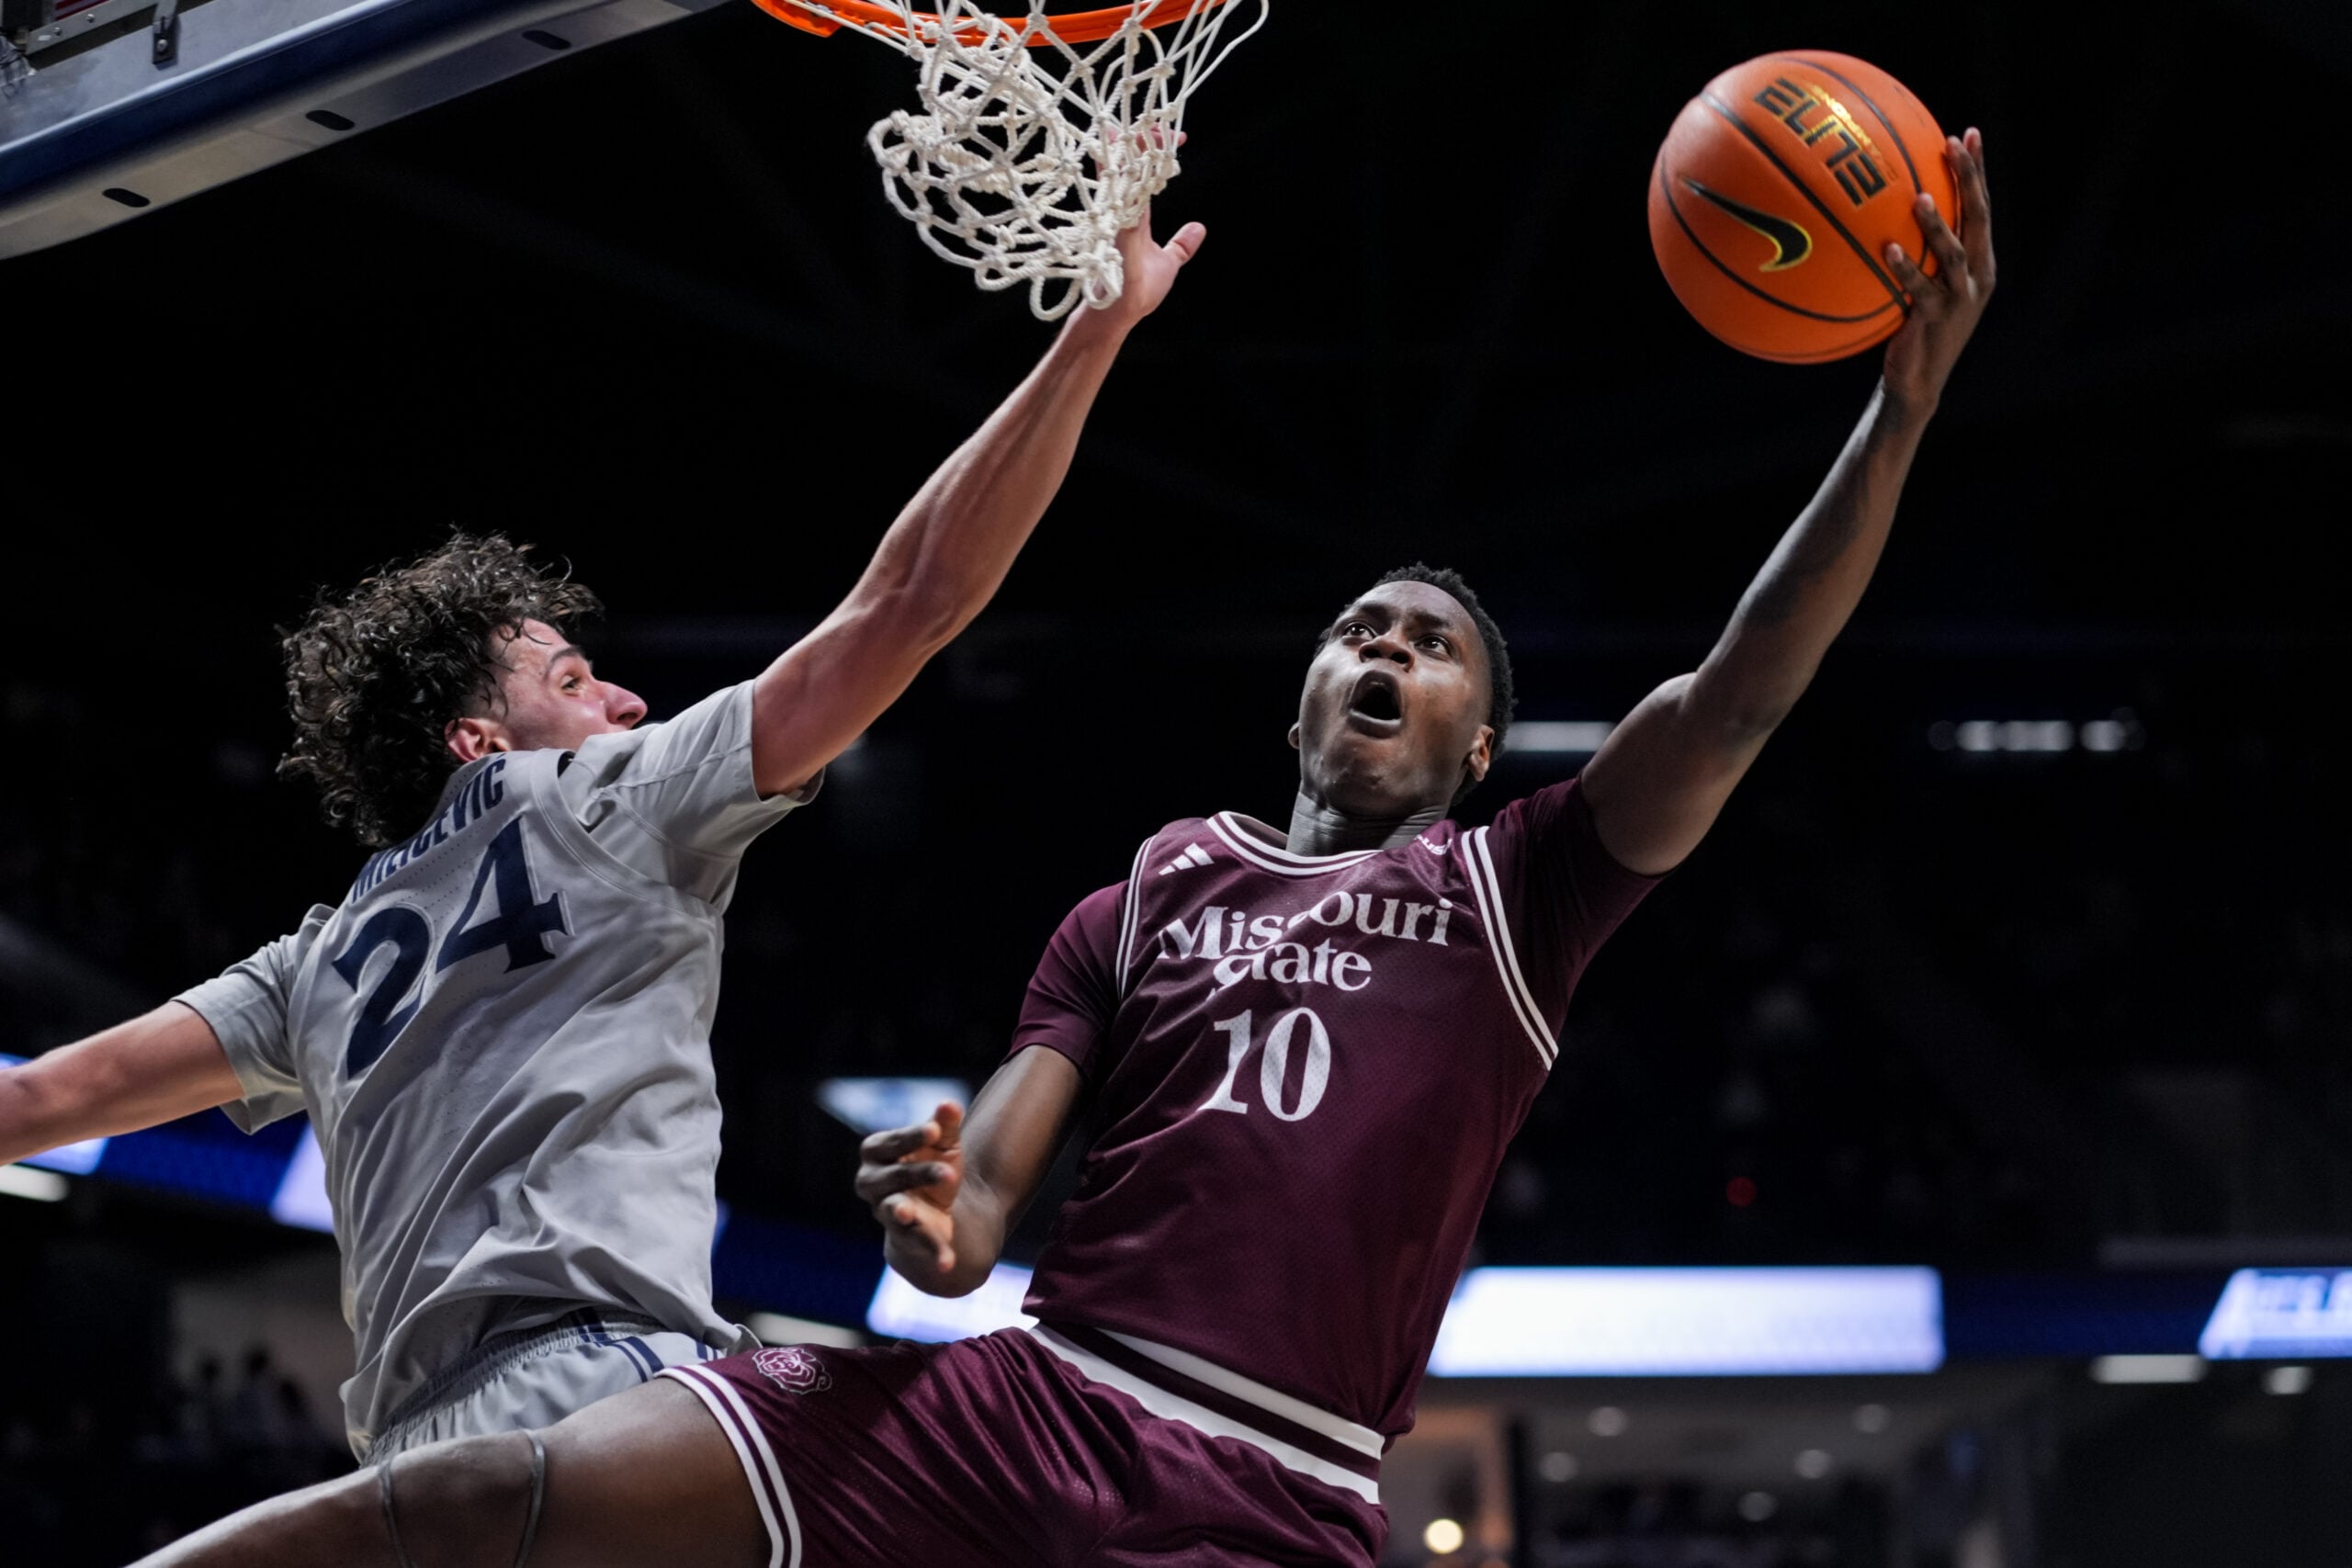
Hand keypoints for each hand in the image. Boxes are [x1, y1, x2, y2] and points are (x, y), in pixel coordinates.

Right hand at [855, 1101, 963, 1276]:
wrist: (935, 1207)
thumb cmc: (932, 1164)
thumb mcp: (943, 1144)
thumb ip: (945, 1125)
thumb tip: (950, 1104)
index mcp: (878, 1152)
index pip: (890, 1142)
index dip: (910, 1137)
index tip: (933, 1130)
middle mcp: (873, 1184)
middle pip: (891, 1177)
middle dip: (917, 1173)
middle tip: (949, 1171)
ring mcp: (886, 1213)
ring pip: (894, 1211)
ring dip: (904, 1213)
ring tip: (910, 1214)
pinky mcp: (904, 1239)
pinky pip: (916, 1245)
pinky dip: (933, 1252)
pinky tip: (948, 1262)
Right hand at [1073, 130, 1205, 329]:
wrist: (1121, 313)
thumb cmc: (1138, 291)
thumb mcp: (1168, 263)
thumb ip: (1181, 245)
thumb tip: (1199, 228)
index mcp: (1136, 216)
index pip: (1147, 175)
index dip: (1159, 154)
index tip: (1180, 139)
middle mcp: (1124, 212)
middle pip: (1132, 167)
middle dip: (1145, 143)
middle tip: (1162, 126)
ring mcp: (1118, 219)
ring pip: (1123, 176)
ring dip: (1130, 151)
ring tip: (1137, 127)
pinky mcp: (1116, 230)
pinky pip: (1121, 198)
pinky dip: (1122, 178)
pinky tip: (1126, 158)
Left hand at [1881, 127, 1994, 418]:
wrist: (1917, 381)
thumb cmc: (1912, 325)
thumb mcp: (1919, 282)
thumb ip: (1914, 249)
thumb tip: (1879, 209)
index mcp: (1978, 261)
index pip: (1981, 206)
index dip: (1978, 170)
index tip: (1969, 133)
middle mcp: (1977, 274)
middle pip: (1978, 218)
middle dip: (1969, 180)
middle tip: (1953, 145)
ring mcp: (1961, 298)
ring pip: (1954, 253)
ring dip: (1939, 224)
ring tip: (1921, 197)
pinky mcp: (1937, 319)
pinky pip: (1921, 289)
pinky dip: (1906, 268)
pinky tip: (1889, 248)